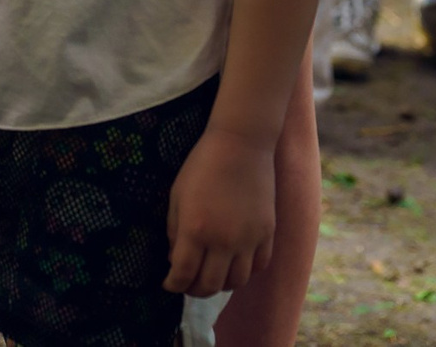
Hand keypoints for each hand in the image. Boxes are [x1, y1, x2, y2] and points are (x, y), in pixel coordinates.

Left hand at [163, 126, 278, 295]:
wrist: (240, 144)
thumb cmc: (202, 166)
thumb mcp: (177, 196)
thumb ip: (174, 231)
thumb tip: (175, 259)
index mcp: (196, 229)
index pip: (183, 274)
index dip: (173, 284)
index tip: (168, 283)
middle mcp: (224, 240)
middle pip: (209, 285)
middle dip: (194, 290)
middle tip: (187, 285)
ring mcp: (249, 239)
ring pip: (236, 282)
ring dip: (220, 285)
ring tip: (211, 276)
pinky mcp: (267, 233)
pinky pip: (258, 266)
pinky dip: (245, 273)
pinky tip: (234, 265)